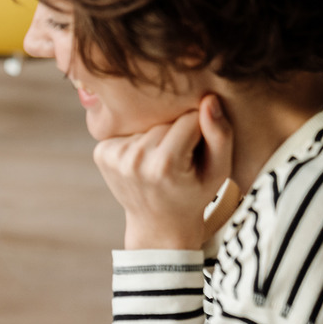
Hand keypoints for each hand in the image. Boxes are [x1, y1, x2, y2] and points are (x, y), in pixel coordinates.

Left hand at [92, 95, 235, 250]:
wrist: (158, 224)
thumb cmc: (194, 194)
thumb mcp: (219, 171)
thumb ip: (220, 135)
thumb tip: (208, 99)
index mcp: (165, 164)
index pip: (191, 119)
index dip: (200, 132)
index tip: (197, 154)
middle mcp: (135, 159)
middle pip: (166, 120)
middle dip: (176, 133)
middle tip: (179, 160)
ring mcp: (114, 157)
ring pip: (147, 123)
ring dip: (156, 136)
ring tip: (161, 162)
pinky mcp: (101, 153)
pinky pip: (127, 129)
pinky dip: (137, 141)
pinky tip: (144, 161)